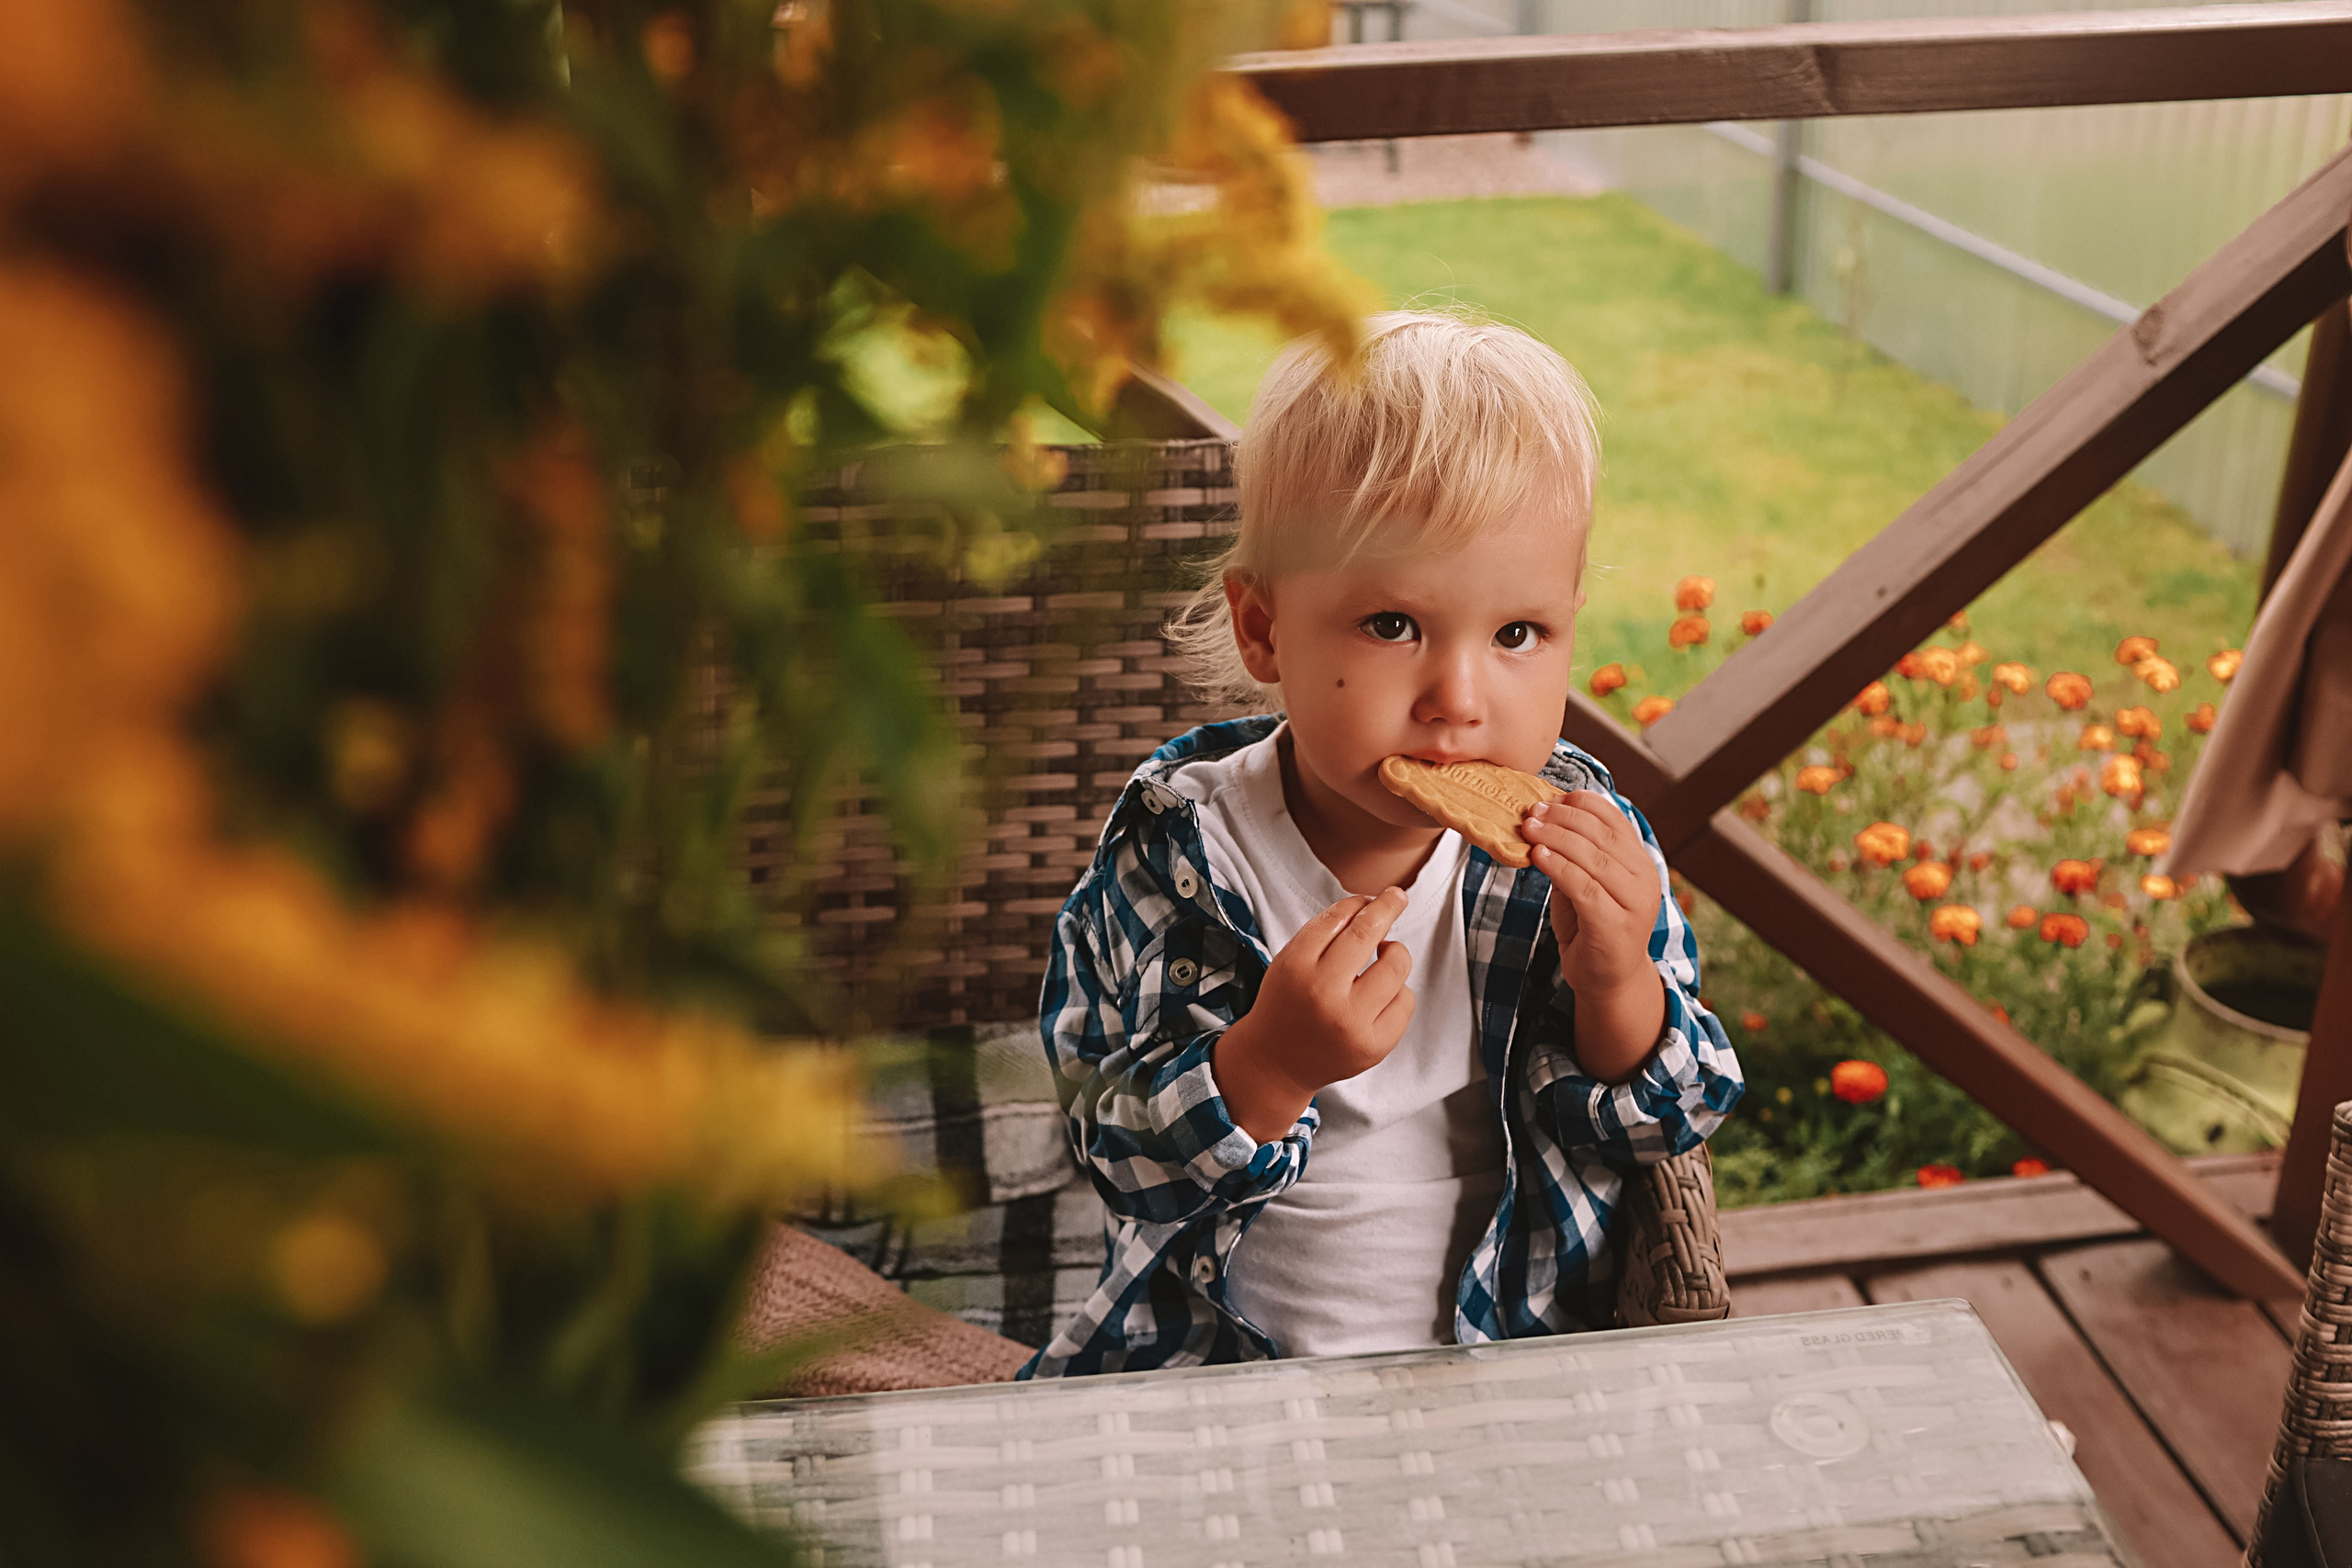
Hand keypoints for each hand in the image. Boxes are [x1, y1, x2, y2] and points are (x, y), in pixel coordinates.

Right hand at [1214, 888, 1414, 1142]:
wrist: (1276, 1063)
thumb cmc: (1287, 1005)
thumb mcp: (1289, 962)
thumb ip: (1324, 934)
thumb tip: (1372, 906)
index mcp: (1296, 967)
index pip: (1337, 919)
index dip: (1360, 903)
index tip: (1375, 896)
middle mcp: (1324, 994)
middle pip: (1368, 934)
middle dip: (1388, 908)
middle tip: (1397, 897)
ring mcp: (1352, 1023)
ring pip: (1396, 967)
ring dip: (1395, 953)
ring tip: (1383, 959)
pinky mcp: (1374, 1045)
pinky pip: (1406, 1001)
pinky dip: (1399, 991)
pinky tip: (1381, 995)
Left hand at [1520, 792, 1665, 1079]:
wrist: (1608, 980)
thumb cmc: (1593, 928)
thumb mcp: (1586, 883)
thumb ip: (1576, 855)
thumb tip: (1545, 818)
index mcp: (1641, 864)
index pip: (1616, 821)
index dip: (1584, 804)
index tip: (1553, 797)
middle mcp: (1645, 880)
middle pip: (1603, 836)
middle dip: (1564, 818)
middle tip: (1533, 812)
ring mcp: (1634, 904)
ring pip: (1594, 858)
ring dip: (1557, 838)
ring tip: (1529, 828)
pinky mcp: (1615, 926)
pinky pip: (1584, 887)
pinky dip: (1559, 867)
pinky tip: (1538, 856)